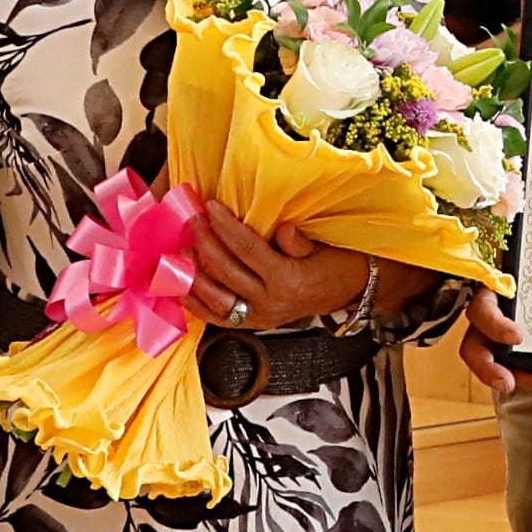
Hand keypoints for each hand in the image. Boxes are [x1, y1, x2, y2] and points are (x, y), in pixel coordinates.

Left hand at [189, 201, 368, 327]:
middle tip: (193, 220)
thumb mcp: (323, 248)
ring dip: (194, 274)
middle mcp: (271, 302)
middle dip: (206, 242)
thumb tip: (282, 229)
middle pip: (227, 271)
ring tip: (182, 250)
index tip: (211, 206)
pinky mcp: (254, 324)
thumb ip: (299, 242)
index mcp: (288, 279)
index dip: (226, 226)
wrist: (351, 291)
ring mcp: (260, 316)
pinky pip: (219, 318)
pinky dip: (197, 304)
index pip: (248, 249)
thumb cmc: (337, 264)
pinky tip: (181, 288)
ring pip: (217, 298)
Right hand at [456, 287, 531, 395]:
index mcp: (489, 292)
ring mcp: (498, 335)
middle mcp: (488, 318)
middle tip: (508, 383)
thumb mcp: (531, 263)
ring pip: (498, 365)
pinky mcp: (514, 347)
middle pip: (476, 350)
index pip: (482, 311)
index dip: (495, 326)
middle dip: (490, 371)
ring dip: (524, 378)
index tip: (516, 336)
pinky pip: (519, 367)